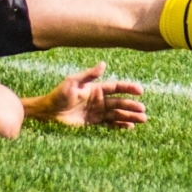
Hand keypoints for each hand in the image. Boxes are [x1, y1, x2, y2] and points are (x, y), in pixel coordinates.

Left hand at [27, 63, 146, 129]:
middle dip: (132, 106)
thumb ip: (89, 75)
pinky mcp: (93, 122)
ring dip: (129, 116)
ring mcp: (96, 111)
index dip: (128, 88)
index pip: (116, 87)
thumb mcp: (72, 82)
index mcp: (95, 88)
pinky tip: (129, 127)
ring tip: (142, 120)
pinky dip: (120, 125)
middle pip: (119, 102)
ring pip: (117, 113)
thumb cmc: (58, 95)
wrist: (48, 113)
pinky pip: (109, 123)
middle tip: (143, 111)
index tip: (140, 91)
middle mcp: (98, 99)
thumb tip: (104, 64)